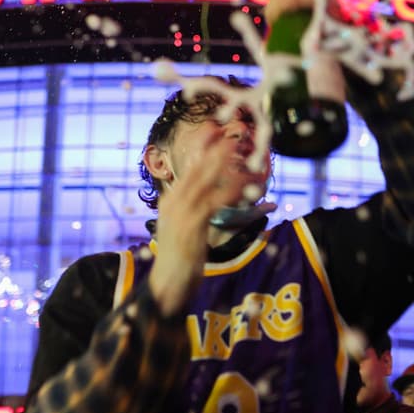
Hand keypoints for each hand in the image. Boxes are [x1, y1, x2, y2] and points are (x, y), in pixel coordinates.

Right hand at [147, 133, 249, 315]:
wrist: (166, 284)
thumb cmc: (177, 259)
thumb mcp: (181, 229)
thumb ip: (191, 212)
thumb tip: (205, 201)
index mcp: (171, 201)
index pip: (188, 168)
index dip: (201, 147)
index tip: (214, 129)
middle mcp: (174, 202)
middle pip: (196, 168)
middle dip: (214, 147)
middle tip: (231, 129)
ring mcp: (181, 212)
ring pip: (205, 180)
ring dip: (223, 162)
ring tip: (238, 146)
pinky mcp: (192, 225)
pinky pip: (215, 202)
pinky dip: (232, 191)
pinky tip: (247, 185)